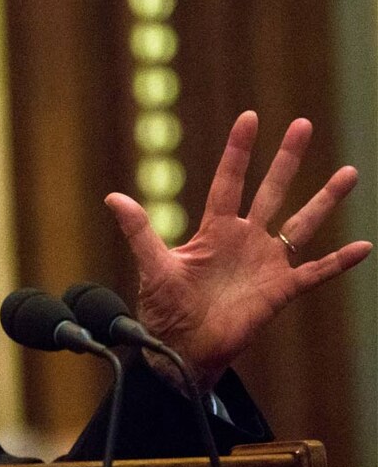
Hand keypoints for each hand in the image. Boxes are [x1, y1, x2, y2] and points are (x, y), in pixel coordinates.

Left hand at [105, 111, 371, 390]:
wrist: (182, 349)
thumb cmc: (165, 309)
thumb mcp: (153, 266)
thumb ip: (139, 231)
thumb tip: (113, 198)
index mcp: (215, 229)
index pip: (229, 181)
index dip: (238, 151)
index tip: (249, 118)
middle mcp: (245, 239)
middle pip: (271, 190)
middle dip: (286, 159)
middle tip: (302, 124)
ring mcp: (265, 263)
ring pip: (301, 224)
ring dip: (324, 200)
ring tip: (348, 173)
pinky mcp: (280, 291)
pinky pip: (315, 273)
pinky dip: (337, 262)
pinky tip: (362, 246)